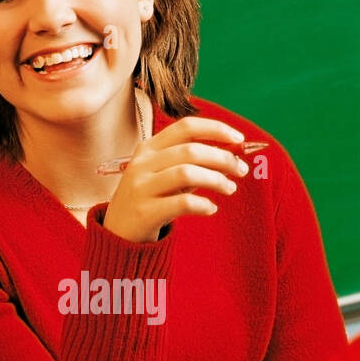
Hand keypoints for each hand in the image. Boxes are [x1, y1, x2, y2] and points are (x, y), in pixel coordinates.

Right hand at [102, 116, 250, 243]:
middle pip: (191, 150)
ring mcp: (141, 187)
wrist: (118, 233)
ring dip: (216, 179)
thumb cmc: (150, 200)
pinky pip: (182, 203)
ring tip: (230, 188)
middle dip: (223, 158)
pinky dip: (203, 204)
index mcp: (149, 148)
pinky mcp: (145, 212)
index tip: (239, 139)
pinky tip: (211, 208)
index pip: (186, 127)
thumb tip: (232, 154)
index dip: (215, 129)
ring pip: (187, 173)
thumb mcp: (164, 175)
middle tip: (241, 170)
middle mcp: (143, 163)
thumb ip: (192, 163)